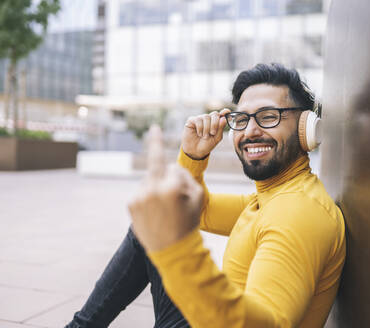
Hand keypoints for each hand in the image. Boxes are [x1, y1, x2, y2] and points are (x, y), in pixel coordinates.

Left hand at [129, 125, 203, 251]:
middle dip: (158, 155)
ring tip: (164, 207)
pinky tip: (155, 210)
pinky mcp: (132, 204)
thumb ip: (185, 177)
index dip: (169, 159)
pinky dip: (148, 195)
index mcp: (170, 187)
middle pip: (157, 168)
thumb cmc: (188, 222)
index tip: (154, 127)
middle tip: (155, 131)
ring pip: (149, 180)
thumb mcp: (197, 198)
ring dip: (157, 185)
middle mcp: (152, 189)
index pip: (172, 166)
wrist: (172, 250)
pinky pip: (142, 191)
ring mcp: (139, 197)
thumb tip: (170, 167)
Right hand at [181, 108, 230, 159]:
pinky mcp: (192, 120)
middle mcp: (208, 119)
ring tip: (204, 136)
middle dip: (215, 124)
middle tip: (212, 133)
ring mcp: (200, 119)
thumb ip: (220, 128)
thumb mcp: (216, 138)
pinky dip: (200, 128)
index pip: (221, 114)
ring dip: (206, 128)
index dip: (225, 112)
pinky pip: (198, 119)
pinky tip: (199, 134)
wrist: (195, 151)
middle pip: (215, 114)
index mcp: (215, 123)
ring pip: (206, 117)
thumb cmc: (206, 145)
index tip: (228, 113)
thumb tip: (224, 118)